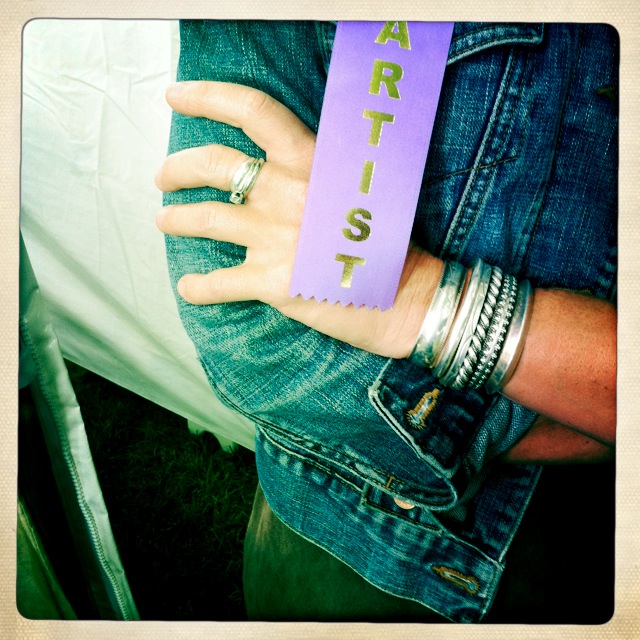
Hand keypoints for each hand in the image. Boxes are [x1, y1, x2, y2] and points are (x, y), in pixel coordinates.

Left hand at [155, 81, 441, 357]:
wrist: (406, 297)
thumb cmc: (389, 242)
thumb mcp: (359, 189)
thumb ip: (317, 173)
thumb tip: (280, 166)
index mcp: (311, 162)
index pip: (253, 112)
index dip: (208, 98)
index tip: (176, 98)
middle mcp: (288, 193)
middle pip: (215, 164)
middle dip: (178, 168)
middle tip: (164, 177)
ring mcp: (276, 237)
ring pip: (206, 219)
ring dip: (176, 219)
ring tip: (165, 220)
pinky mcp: (273, 283)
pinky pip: (219, 283)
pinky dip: (197, 287)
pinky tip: (188, 288)